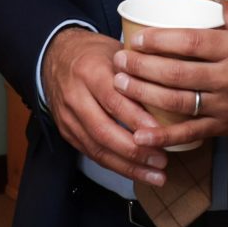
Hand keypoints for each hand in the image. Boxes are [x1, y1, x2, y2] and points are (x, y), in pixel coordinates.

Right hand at [42, 28, 169, 189]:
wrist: (55, 56)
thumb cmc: (94, 53)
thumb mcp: (116, 52)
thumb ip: (138, 72)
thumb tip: (172, 94)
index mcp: (90, 71)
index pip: (114, 100)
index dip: (137, 120)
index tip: (161, 133)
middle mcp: (75, 96)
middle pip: (104, 130)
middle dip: (136, 151)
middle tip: (162, 160)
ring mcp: (68, 117)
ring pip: (97, 148)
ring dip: (129, 166)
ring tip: (156, 175)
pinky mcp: (67, 132)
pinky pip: (92, 154)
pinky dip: (116, 166)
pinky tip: (137, 172)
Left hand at [112, 25, 227, 149]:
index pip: (190, 42)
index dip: (160, 40)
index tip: (137, 38)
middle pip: (177, 73)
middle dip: (142, 67)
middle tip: (120, 61)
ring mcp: (225, 104)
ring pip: (177, 101)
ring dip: (144, 93)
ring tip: (120, 85)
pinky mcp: (223, 126)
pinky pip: (189, 133)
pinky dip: (162, 136)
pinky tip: (139, 134)